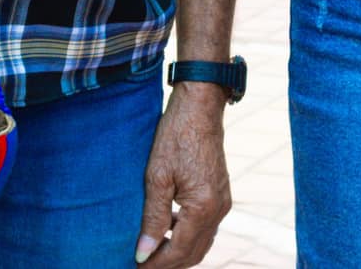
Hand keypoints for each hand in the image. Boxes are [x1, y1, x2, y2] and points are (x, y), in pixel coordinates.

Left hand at [135, 81, 230, 265]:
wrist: (199, 108)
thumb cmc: (175, 137)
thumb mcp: (157, 178)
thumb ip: (153, 219)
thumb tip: (144, 253)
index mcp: (203, 207)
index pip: (178, 251)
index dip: (156, 264)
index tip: (136, 266)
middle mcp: (218, 209)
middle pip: (194, 254)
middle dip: (169, 263)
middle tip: (143, 262)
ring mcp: (223, 202)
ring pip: (202, 243)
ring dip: (179, 251)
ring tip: (152, 249)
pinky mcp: (222, 194)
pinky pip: (206, 227)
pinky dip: (188, 235)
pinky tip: (167, 227)